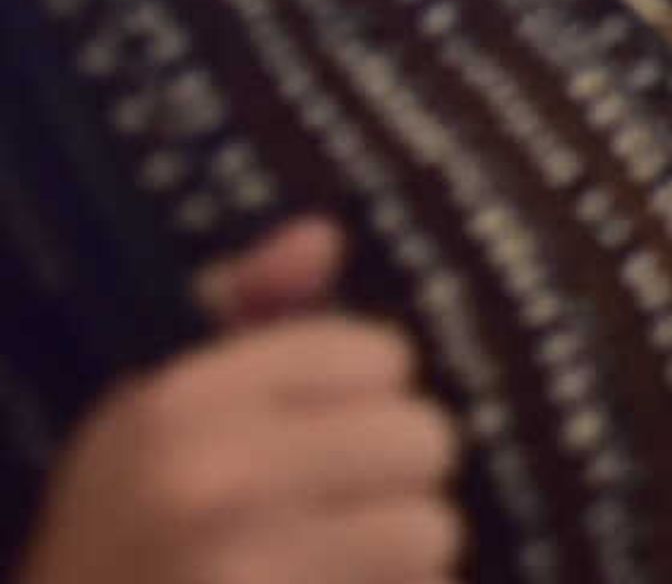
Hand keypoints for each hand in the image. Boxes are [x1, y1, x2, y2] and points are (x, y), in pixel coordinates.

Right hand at [18, 217, 461, 583]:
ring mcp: (249, 570)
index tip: (322, 424)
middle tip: (336, 500)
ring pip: (431, 528)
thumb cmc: (125, 525)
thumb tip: (321, 236)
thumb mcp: (151, 409)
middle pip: (423, 437)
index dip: (365, 390)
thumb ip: (240, 309)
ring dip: (400, 548)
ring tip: (334, 557)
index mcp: (179, 405)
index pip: (377, 354)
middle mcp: (214, 481)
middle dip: (393, 471)